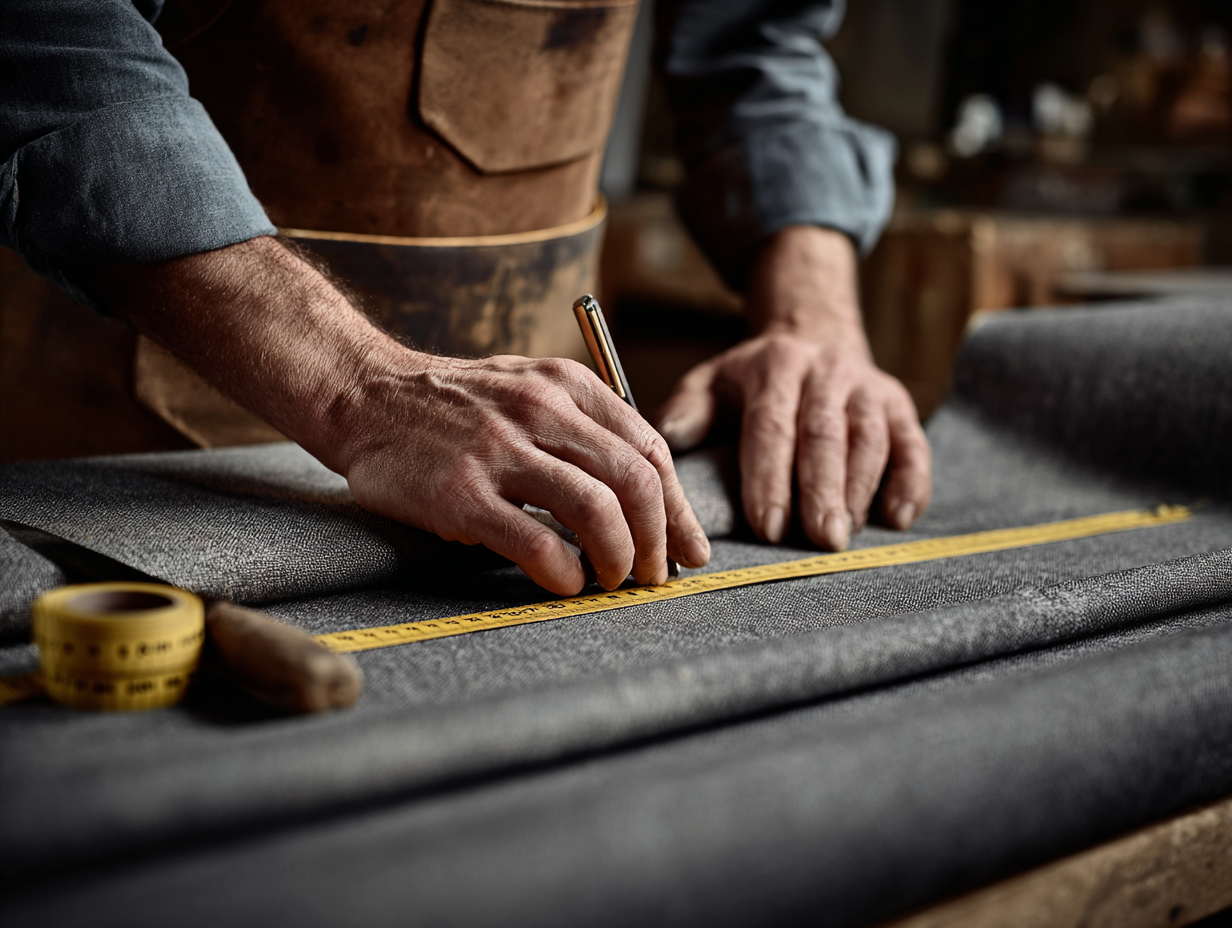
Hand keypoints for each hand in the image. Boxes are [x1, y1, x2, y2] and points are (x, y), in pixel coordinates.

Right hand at [81, 237, 710, 595]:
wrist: (363, 394)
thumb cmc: (455, 405)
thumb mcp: (528, 387)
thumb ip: (583, 428)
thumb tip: (645, 498)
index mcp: (566, 385)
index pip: (649, 449)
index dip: (679, 508)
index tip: (689, 549)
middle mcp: (541, 410)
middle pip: (635, 481)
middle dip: (659, 540)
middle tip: (654, 576)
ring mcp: (500, 451)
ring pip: (596, 509)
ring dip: (619, 558)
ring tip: (612, 582)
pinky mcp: (461, 493)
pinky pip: (536, 542)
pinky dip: (565, 572)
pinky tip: (565, 584)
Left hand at [655, 227, 930, 549]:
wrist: (814, 338)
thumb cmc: (753, 382)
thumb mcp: (712, 381)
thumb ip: (689, 409)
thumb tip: (671, 439)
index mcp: (775, 366)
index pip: (772, 427)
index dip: (770, 479)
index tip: (767, 527)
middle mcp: (826, 371)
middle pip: (825, 436)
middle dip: (823, 491)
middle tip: (821, 540)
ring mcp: (869, 387)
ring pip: (870, 440)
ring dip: (860, 491)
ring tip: (846, 536)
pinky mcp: (901, 405)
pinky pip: (914, 445)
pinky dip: (911, 482)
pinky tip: (899, 517)